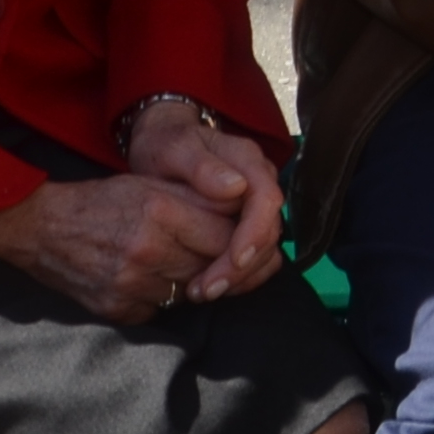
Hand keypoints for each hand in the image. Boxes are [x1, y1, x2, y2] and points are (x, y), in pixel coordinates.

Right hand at [0, 168, 243, 323]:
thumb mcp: (149, 183)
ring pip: (189, 291)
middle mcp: (146, 250)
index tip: (240, 238)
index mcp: (159, 211)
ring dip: (191, 280)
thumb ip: (198, 195)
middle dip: (219, 262)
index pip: (224, 237)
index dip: (238, 239)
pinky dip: (161, 297)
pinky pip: (160, 310)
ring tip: (176, 261)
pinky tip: (149, 278)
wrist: (42, 229)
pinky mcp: (117, 309)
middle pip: (210, 267)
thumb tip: (243, 204)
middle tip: (215, 254)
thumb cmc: (102, 201)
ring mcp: (130, 284)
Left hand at [123, 99, 287, 304]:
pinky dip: (239, 276)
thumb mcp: (173, 148)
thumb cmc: (165, 143)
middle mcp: (259, 182)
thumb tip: (236, 188)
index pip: (266, 201)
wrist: (162, 141)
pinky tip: (212, 286)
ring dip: (241, 277)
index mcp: (247, 161)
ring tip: (204, 292)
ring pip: (266, 248)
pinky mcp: (244, 222)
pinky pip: (255, 254)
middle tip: (207, 289)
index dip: (254, 234)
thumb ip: (201, 166)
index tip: (233, 261)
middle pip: (270, 232)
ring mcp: (254, 204)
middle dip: (243, 267)